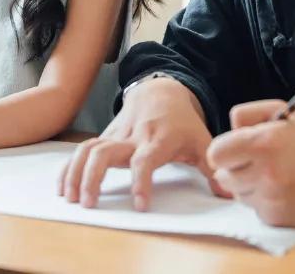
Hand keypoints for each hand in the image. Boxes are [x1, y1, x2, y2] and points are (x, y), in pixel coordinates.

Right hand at [58, 77, 227, 209]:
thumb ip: (214, 167)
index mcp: (158, 140)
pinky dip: (69, 167)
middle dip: (93, 177)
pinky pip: (81, 150)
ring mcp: (115, 134)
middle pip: (104, 152)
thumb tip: (231, 194)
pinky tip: (63, 186)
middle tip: (88, 203)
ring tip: (70, 198)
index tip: (139, 204)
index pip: (145, 160)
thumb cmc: (183, 122)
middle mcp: (133, 137)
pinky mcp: (105, 136)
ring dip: (75, 172)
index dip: (142, 181)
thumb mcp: (202, 140)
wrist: (160, 91)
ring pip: (87, 149)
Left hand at [207, 100, 294, 226]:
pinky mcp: (279, 217)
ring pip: (239, 194)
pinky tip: (286, 191)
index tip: (235, 151)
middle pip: (224, 177)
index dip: (224, 152)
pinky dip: (265, 202)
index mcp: (263, 142)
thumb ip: (247, 115)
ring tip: (276, 176)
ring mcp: (272, 197)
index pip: (215, 154)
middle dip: (236, 169)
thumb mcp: (283, 112)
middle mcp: (266, 171)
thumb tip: (227, 132)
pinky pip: (255, 210)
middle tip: (258, 163)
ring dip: (250, 187)